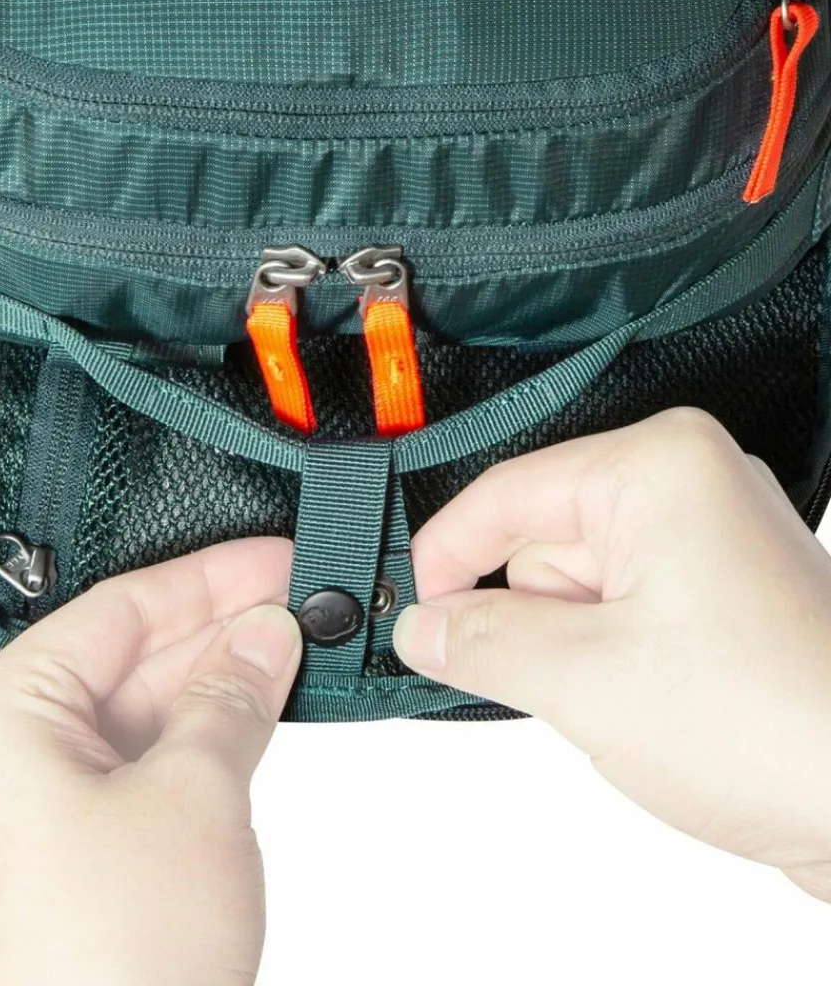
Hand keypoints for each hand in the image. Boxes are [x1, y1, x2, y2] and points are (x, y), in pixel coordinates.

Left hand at [0, 538, 299, 985]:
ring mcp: (22, 818)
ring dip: (208, 688)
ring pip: (128, 717)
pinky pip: (126, 771)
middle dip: (214, 632)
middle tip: (295, 601)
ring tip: (288, 651)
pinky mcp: (57, 863)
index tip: (272, 560)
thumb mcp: (197, 792)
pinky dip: (189, 744)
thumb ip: (233, 694)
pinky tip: (248, 717)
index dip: (206, 579)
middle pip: (120, 660)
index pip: (114, 611)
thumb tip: (266, 634)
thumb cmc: (120, 961)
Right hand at [395, 408, 830, 900]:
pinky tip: (646, 702)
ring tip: (631, 701)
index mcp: (656, 469)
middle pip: (536, 543)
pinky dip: (601, 659)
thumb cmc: (780, 727)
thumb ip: (481, 642)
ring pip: (569, 588)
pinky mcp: (710, 595)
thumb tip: (422, 625)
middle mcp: (685, 487)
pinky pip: (611, 612)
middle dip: (530, 620)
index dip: (446, 558)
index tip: (416, 618)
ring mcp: (702, 542)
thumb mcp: (586, 680)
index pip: (504, 495)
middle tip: (574, 681)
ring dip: (570, 650)